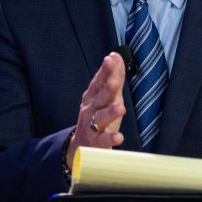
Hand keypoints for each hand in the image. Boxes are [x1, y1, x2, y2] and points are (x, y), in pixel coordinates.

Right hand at [67, 52, 126, 167]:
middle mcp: (90, 109)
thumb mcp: (106, 96)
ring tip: (121, 108)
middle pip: (100, 97)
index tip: (111, 59)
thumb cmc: (97, 116)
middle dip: (107, 89)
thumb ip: (113, 77)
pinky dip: (110, 139)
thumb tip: (117, 56)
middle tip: (115, 81)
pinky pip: (103, 140)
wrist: (80, 145)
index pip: (99, 81)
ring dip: (110, 113)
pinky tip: (119, 137)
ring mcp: (92, 126)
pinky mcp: (96, 143)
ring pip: (100, 118)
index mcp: (93, 97)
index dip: (105, 70)